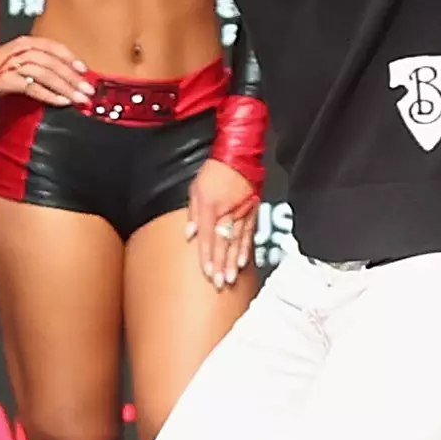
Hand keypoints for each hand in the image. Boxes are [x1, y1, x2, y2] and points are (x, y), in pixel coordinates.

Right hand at [0, 36, 93, 106]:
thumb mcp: (20, 59)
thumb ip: (41, 63)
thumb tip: (67, 75)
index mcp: (25, 42)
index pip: (53, 46)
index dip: (70, 57)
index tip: (85, 70)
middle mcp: (20, 50)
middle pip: (52, 62)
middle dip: (72, 77)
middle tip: (87, 90)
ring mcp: (12, 64)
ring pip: (44, 73)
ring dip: (64, 87)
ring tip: (77, 98)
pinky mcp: (5, 80)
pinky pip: (31, 87)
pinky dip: (48, 95)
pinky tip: (59, 102)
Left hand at [184, 160, 258, 289]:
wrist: (239, 156)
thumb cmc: (214, 171)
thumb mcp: (196, 189)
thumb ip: (193, 214)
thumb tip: (189, 235)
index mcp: (211, 206)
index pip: (207, 236)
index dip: (207, 256)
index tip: (207, 272)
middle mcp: (227, 211)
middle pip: (222, 242)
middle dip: (221, 264)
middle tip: (220, 283)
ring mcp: (241, 212)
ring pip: (236, 241)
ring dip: (232, 261)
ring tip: (231, 278)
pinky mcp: (252, 211)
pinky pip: (248, 233)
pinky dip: (245, 248)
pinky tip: (242, 262)